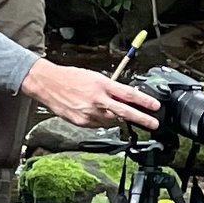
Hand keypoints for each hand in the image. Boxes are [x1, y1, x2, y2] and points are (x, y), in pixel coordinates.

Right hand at [23, 59, 163, 130]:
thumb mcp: (95, 77)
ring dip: (118, 118)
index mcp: (102, 85)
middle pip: (125, 112)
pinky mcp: (81, 122)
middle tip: (154, 124)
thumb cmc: (72, 77)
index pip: (128, 94)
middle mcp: (97, 100)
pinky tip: (97, 113)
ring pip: (112, 121)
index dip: (144, 101)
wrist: (48, 84)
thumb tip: (127, 97)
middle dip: (142, 119)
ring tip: (114, 111)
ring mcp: (89, 113)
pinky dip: (102, 121)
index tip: (155, 106)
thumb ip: (111, 88)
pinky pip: (98, 125)